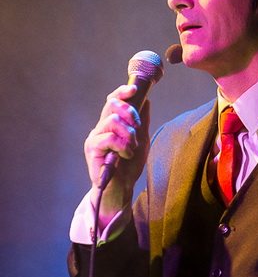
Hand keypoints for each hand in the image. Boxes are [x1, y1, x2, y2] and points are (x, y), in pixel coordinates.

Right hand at [83, 84, 150, 225]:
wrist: (122, 187)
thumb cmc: (130, 165)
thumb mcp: (141, 140)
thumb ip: (142, 121)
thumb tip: (146, 100)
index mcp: (110, 124)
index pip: (112, 101)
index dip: (121, 92)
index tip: (134, 88)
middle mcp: (100, 128)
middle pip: (112, 106)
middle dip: (130, 113)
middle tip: (137, 128)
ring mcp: (95, 138)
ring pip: (113, 121)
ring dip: (129, 134)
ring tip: (131, 148)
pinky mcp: (92, 149)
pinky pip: (110, 138)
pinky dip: (123, 145)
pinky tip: (125, 154)